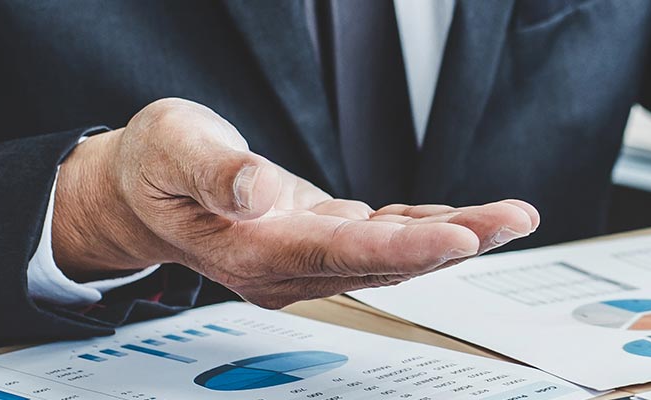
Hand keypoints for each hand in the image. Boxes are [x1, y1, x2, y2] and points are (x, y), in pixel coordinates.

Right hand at [51, 98, 539, 307]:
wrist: (135, 193)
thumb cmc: (152, 167)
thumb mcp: (172, 148)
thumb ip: (217, 171)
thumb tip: (256, 191)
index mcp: (255, 251)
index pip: (345, 253)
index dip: (408, 249)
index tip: (461, 237)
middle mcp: (289, 267)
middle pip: (387, 260)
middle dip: (459, 241)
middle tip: (515, 218)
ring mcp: (307, 258)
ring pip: (395, 253)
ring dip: (457, 236)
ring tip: (512, 216)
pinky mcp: (319, 239)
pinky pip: (385, 239)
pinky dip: (427, 226)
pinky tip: (465, 216)